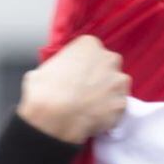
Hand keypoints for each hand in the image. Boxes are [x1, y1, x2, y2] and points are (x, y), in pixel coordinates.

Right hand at [17, 35, 131, 142]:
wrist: (54, 118)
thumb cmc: (44, 92)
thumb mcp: (41, 70)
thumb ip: (57, 68)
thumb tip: (54, 77)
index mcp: (89, 44)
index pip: (90, 51)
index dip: (83, 66)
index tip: (76, 77)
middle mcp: (108, 58)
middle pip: (107, 66)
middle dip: (99, 77)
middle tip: (84, 92)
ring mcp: (118, 81)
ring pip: (116, 86)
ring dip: (107, 95)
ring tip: (90, 108)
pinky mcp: (122, 103)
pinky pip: (117, 108)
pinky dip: (109, 114)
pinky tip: (95, 119)